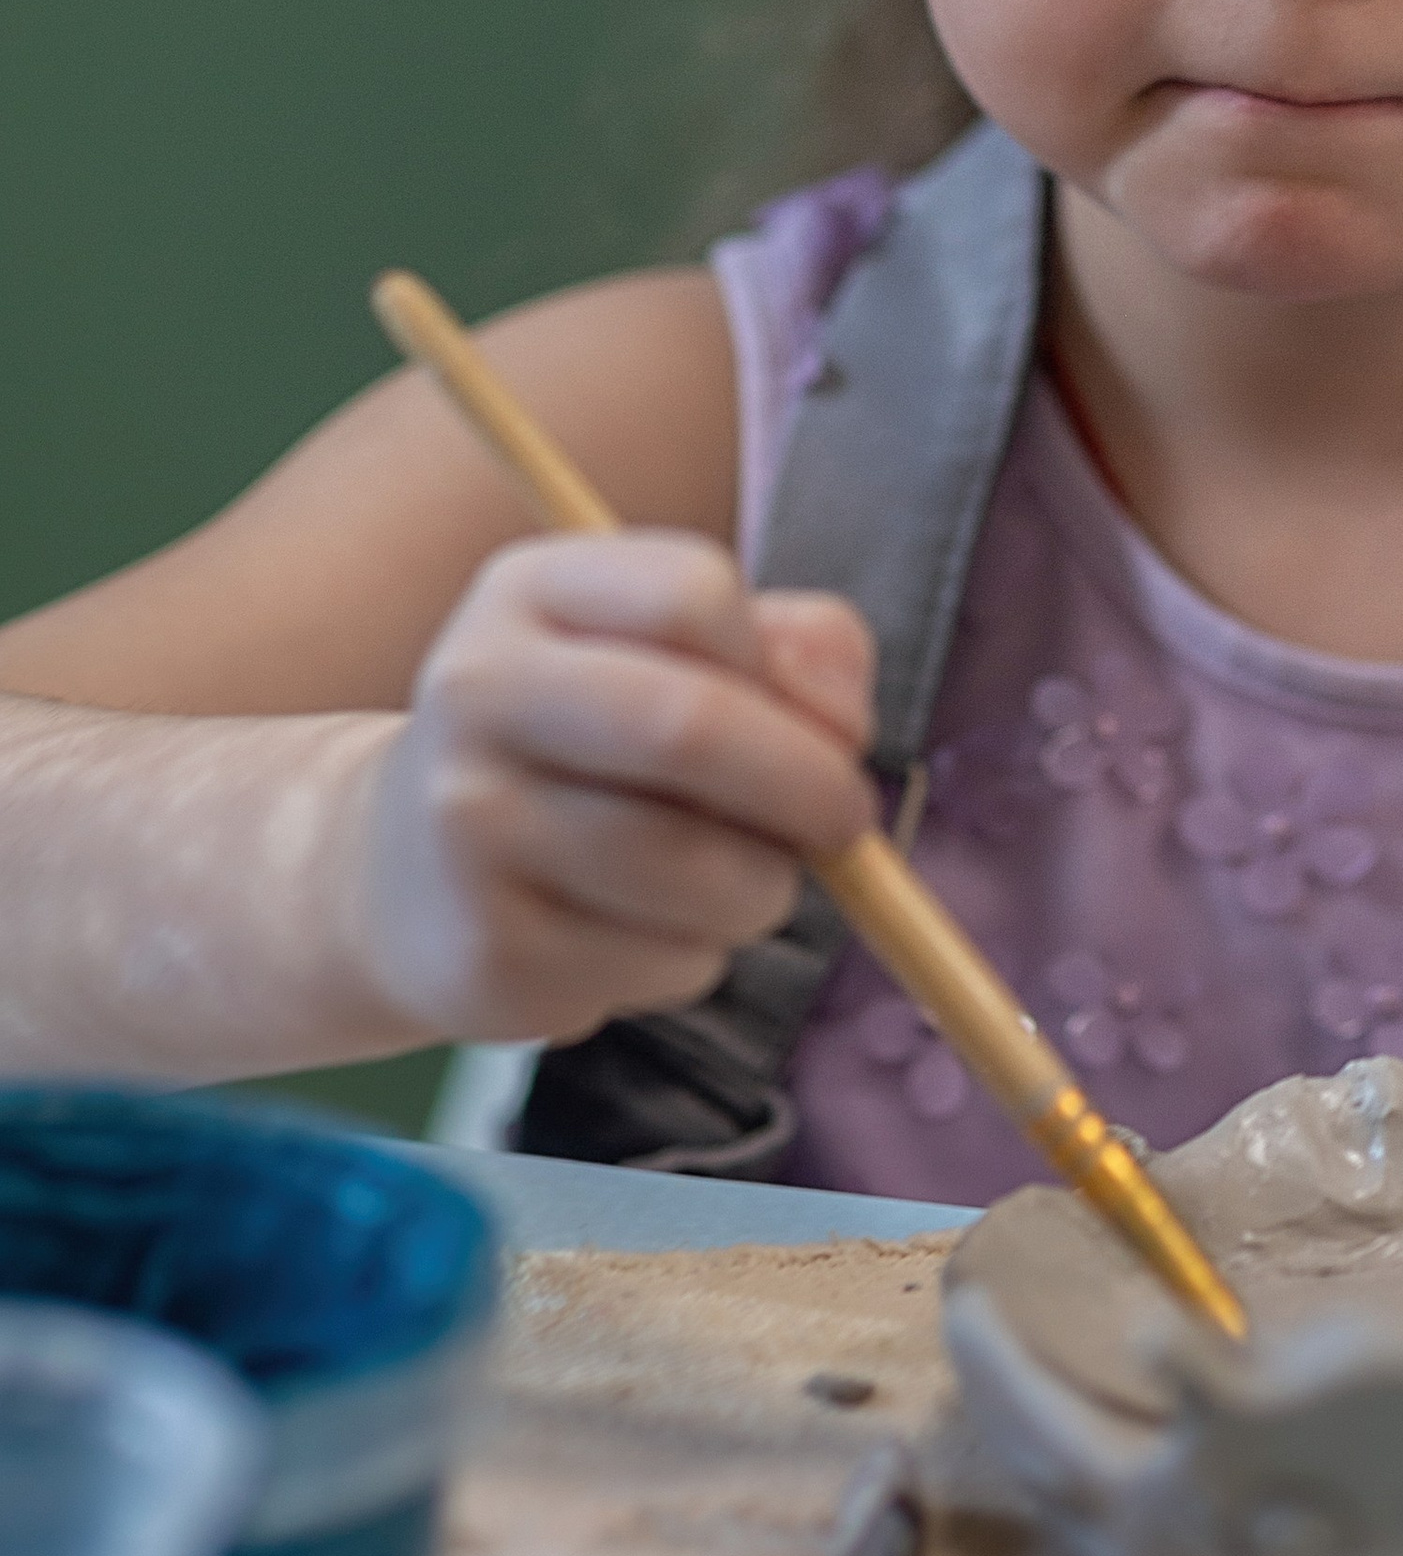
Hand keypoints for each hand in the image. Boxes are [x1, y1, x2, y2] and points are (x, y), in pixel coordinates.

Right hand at [356, 533, 874, 1044]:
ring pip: (694, 867)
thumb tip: (841, 728)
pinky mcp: (485, 955)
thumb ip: (797, 651)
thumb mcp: (681, 658)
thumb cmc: (596, 744)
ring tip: (740, 880)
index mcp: (527, 592)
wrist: (403, 874)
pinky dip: (698, 956)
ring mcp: (467, 829)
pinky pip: (663, 962)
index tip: (813, 716)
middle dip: (808, 785)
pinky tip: (642, 930)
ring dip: (765, 887)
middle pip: (688, 727)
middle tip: (846, 822)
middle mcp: (476, 694)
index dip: (782, 665)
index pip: (693, 593)